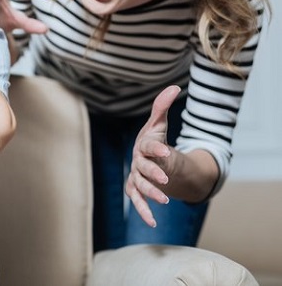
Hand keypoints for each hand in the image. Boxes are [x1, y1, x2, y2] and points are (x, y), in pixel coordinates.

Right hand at [125, 85, 179, 226]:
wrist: (150, 158)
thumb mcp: (159, 124)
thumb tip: (174, 87)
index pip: (147, 146)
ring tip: (164, 201)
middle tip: (164, 178)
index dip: (155, 148)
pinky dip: (144, 212)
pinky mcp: (137, 189)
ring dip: (150, 194)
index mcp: (143, 145)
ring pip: (139, 186)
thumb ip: (162, 106)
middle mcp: (137, 161)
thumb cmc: (154, 140)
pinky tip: (152, 223)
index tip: (164, 150)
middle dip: (152, 173)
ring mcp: (136, 176)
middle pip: (142, 168)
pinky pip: (137, 201)